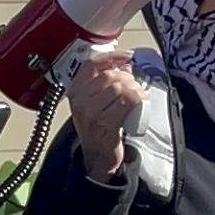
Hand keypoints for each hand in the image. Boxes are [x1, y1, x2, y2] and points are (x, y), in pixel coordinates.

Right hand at [67, 51, 142, 181]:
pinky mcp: (105, 124)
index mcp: (76, 92)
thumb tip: (124, 64)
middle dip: (127, 79)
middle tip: (134, 88)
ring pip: (119, 88)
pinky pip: (126, 102)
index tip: (127, 57)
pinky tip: (139, 104)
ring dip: (134, 90)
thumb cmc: (99, 128)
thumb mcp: (96, 102)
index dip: (111, 57)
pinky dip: (137, 99)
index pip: (92, 65)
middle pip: (109, 76)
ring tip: (137, 97)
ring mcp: (90, 113)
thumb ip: (106, 82)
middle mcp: (80, 101)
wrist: (97, 157)